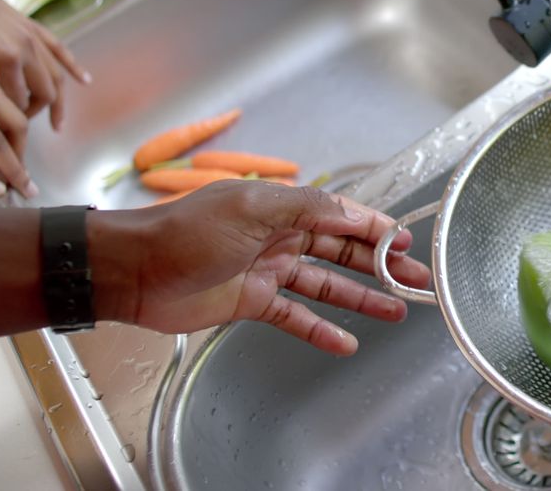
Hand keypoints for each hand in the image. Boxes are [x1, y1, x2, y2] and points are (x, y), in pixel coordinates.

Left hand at [92, 181, 431, 354]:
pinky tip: (346, 342)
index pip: (341, 217)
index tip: (407, 244)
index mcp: (283, 208)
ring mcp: (267, 270)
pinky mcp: (252, 302)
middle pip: (341, 252)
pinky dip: (320, 329)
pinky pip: (295, 317)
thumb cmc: (188, 231)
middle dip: (381, 266)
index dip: (375, 230)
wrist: (135, 270)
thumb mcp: (254, 208)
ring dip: (360, 297)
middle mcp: (280, 237)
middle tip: (416, 282)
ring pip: (326, 285)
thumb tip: (352, 210)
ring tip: (396, 312)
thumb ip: (307, 207)